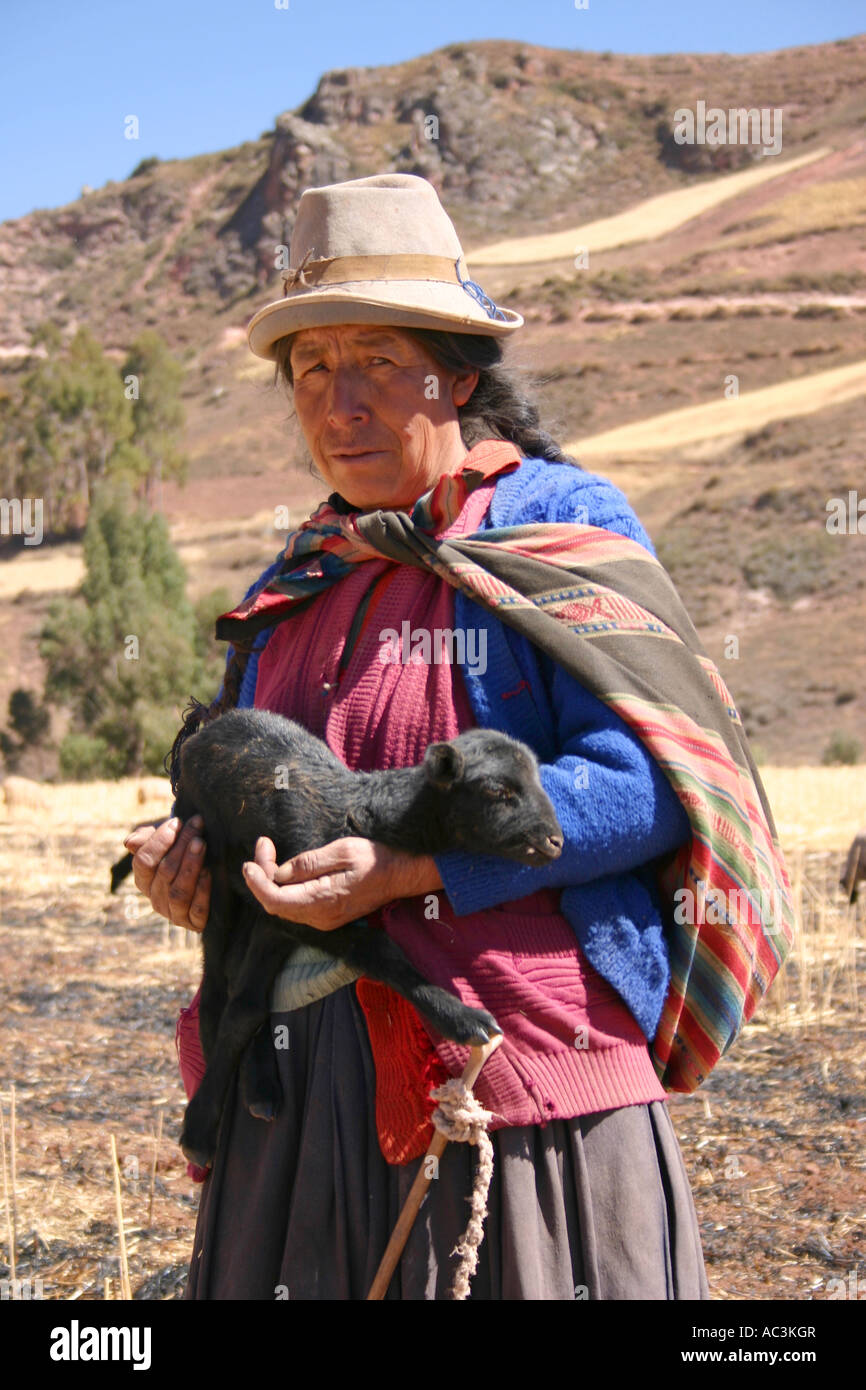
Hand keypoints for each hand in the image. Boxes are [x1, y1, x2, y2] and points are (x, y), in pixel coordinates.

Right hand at [123, 815, 210, 932]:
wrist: (209, 864)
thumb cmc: (182, 848)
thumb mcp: (165, 838)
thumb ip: (146, 838)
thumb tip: (130, 844)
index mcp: (143, 879)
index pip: (143, 862)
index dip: (159, 841)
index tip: (177, 822)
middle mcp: (155, 898)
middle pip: (165, 872)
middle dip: (182, 846)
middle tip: (197, 826)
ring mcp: (173, 913)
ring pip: (178, 892)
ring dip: (191, 866)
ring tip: (202, 844)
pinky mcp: (193, 923)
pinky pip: (196, 910)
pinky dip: (202, 891)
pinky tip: (208, 872)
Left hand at [241, 836, 443, 930]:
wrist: (403, 874)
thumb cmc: (377, 858)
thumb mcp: (343, 851)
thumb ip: (308, 863)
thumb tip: (279, 873)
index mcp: (323, 901)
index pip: (275, 899)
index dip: (256, 881)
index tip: (249, 860)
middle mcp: (320, 918)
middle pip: (275, 904)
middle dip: (261, 876)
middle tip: (264, 846)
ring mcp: (324, 920)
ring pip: (283, 906)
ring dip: (271, 882)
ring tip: (269, 853)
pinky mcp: (327, 916)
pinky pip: (295, 906)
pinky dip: (283, 888)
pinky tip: (284, 870)